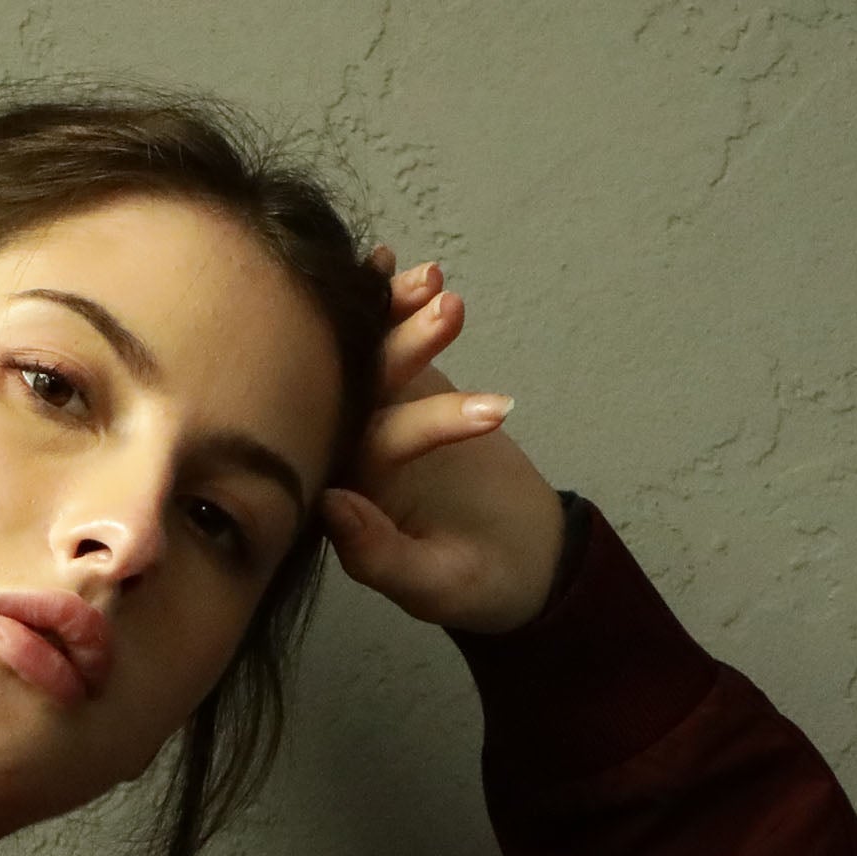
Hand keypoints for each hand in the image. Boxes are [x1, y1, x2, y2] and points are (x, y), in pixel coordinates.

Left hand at [320, 251, 568, 634]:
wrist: (524, 562)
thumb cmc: (474, 587)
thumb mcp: (432, 584)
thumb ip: (379, 554)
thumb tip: (332, 502)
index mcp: (334, 503)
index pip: (342, 448)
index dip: (370, 410)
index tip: (396, 377)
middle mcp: (344, 457)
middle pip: (357, 394)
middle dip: (395, 350)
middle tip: (441, 308)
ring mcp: (377, 420)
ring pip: (375, 363)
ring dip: (397, 318)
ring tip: (430, 278)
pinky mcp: (411, 394)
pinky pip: (398, 349)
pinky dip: (401, 311)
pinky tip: (405, 268)